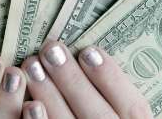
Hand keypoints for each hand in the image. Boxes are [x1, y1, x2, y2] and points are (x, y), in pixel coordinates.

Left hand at [21, 41, 152, 118]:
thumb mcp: (114, 108)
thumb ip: (108, 92)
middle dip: (73, 80)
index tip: (88, 50)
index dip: (111, 78)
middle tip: (52, 50)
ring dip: (50, 95)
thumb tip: (86, 54)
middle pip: (97, 116)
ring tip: (33, 65)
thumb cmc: (97, 115)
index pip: (132, 107)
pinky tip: (29, 104)